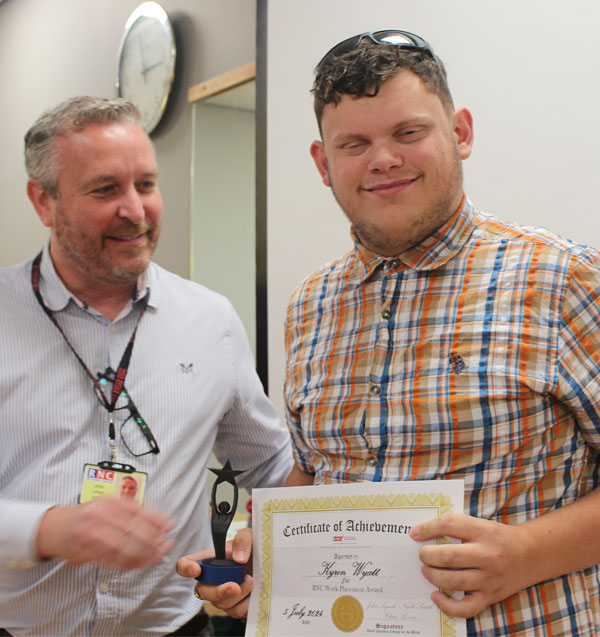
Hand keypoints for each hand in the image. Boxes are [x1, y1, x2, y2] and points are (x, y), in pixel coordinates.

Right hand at [36, 496, 173, 569]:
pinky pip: (109, 559)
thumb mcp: (106, 504)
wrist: (53, 527)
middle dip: (152, 540)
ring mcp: (89, 533)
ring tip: (156, 557)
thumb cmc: (84, 516)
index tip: (169, 526)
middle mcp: (98, 515)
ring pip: (121, 547)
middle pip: (131, 529)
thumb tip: (158, 522)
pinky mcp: (82, 551)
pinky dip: (126, 563)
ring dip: (141, 555)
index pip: (136, 509)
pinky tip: (138, 564)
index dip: (156, 518)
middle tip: (166, 545)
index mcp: (107, 501)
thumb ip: (129, 511)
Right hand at [176, 527, 253, 618]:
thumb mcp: (249, 536)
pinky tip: (254, 590)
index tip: (195, 569)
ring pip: (220, 603)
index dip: (185, 567)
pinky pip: (236, 611)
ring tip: (251, 580)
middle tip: (234, 587)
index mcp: (209, 560)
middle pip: (202, 591)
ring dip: (237, 595)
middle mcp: (211, 579)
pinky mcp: (235, 606)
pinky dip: (247, 602)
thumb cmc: (253, 547)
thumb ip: (242, 539)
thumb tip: (239, 559)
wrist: (269, 562)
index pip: (186, 564)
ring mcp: (222, 595)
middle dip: (218, 591)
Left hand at [410, 513, 530, 617]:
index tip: (414, 533)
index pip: (449, 525)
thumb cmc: (497, 537)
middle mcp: (488, 555)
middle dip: (427, 555)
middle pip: (449, 557)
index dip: (428, 528)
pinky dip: (447, 605)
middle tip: (421, 554)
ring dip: (433, 576)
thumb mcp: (480, 524)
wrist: (530, 554)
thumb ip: (455, 526)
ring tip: (426, 569)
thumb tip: (421, 532)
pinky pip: (466, 608)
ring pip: (454, 581)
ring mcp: (490, 579)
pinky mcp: (491, 597)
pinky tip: (436, 595)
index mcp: (484, 531)